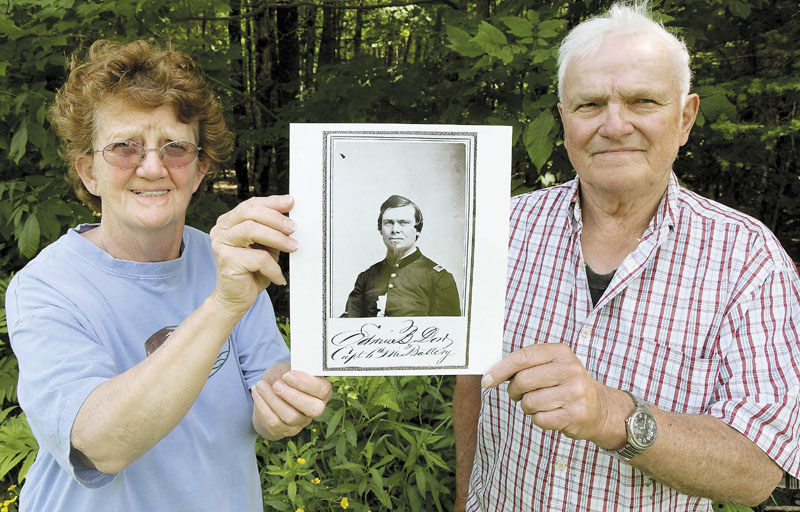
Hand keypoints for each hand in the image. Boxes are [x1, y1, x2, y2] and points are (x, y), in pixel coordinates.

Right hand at [209, 195, 296, 312]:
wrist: (236, 298)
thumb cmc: (252, 271)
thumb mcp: (265, 246)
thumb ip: (273, 231)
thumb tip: (292, 220)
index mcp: (229, 222)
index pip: (251, 204)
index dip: (272, 202)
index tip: (290, 202)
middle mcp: (221, 230)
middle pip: (250, 213)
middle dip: (276, 218)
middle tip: (293, 228)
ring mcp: (221, 244)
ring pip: (251, 230)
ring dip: (277, 238)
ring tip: (293, 247)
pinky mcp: (227, 260)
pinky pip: (258, 258)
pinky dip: (273, 267)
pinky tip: (278, 276)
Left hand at [252, 363, 331, 439]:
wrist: (269, 393)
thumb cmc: (283, 377)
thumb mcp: (289, 368)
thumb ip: (293, 369)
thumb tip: (289, 372)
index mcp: (321, 391)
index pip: (323, 390)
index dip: (306, 383)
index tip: (287, 375)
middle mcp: (315, 409)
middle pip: (312, 408)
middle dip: (292, 395)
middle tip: (276, 384)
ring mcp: (301, 422)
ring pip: (291, 417)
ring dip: (273, 400)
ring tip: (260, 385)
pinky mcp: (285, 430)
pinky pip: (274, 422)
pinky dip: (263, 406)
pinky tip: (256, 393)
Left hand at [481, 343, 620, 445]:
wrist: (600, 407)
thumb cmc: (565, 384)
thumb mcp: (552, 365)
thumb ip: (526, 365)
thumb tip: (492, 373)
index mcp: (561, 352)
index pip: (522, 358)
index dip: (500, 370)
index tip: (486, 380)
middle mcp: (570, 370)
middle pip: (523, 381)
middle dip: (514, 391)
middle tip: (519, 394)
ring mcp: (575, 392)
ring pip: (529, 402)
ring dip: (528, 407)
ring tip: (541, 404)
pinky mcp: (576, 414)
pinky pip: (540, 419)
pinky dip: (539, 419)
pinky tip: (551, 414)